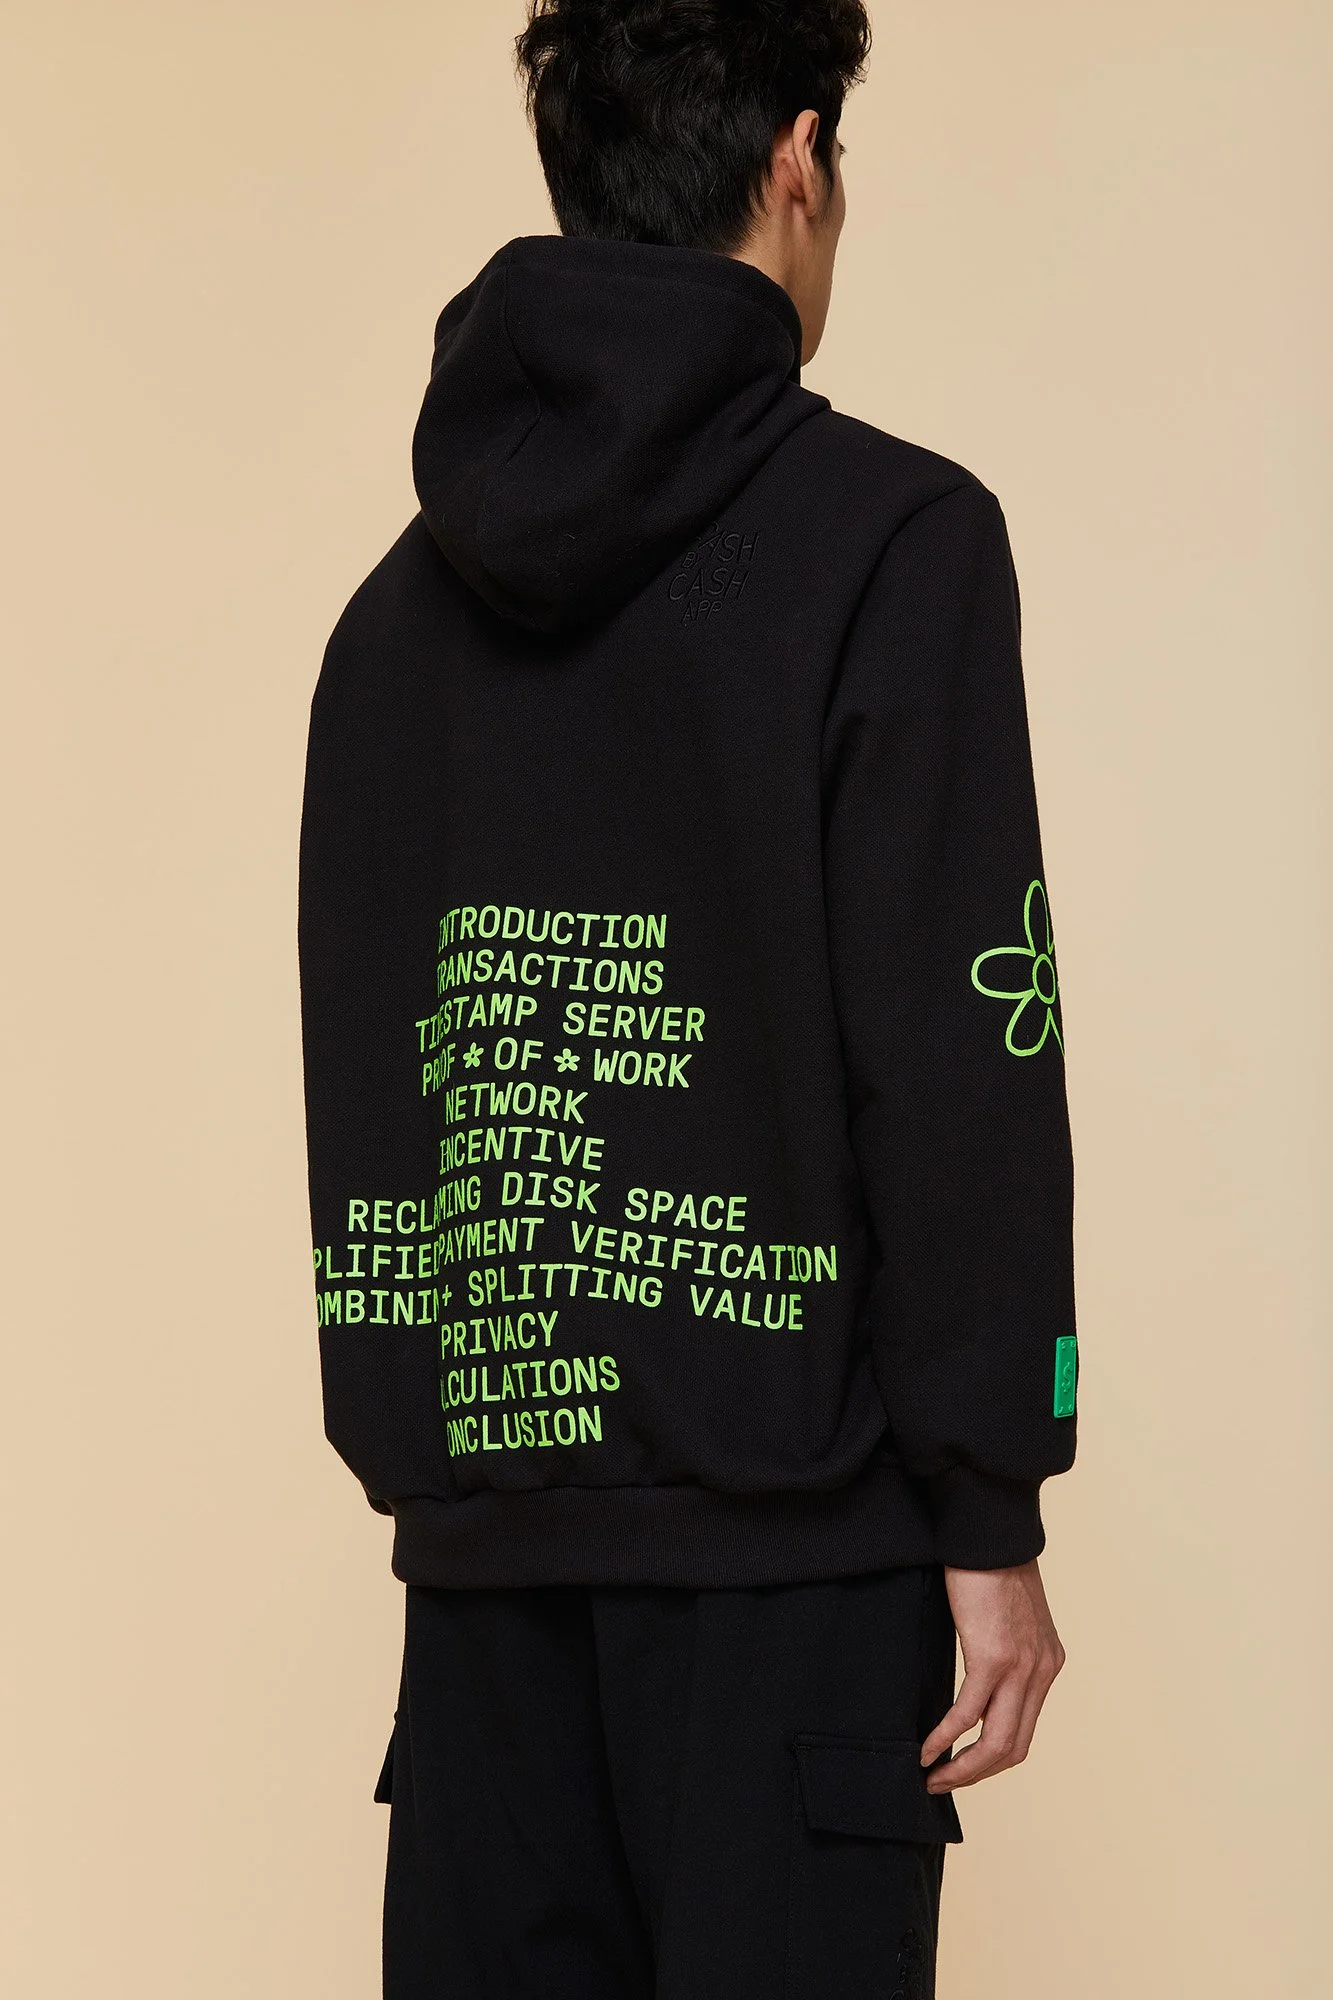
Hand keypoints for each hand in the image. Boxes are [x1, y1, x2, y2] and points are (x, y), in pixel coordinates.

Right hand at [920, 1559, 1064, 1790]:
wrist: (991, 1531)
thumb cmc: (991, 1563)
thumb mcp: (1009, 1615)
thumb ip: (1002, 1647)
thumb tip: (979, 1673)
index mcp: (1048, 1663)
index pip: (1024, 1729)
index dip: (992, 1757)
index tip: (961, 1765)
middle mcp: (1042, 1672)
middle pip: (1013, 1748)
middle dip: (976, 1773)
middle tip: (943, 1783)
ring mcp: (1021, 1668)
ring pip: (995, 1743)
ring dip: (962, 1768)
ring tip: (932, 1776)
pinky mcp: (993, 1658)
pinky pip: (968, 1714)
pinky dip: (945, 1738)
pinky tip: (926, 1749)